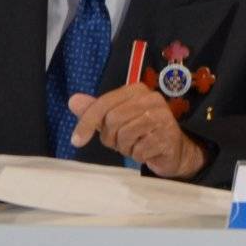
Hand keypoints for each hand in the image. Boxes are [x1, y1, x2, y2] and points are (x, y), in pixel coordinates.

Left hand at [67, 86, 207, 178]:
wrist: (173, 149)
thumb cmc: (140, 133)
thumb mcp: (115, 121)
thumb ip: (95, 111)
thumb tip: (73, 100)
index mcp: (137, 91)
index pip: (104, 104)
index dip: (86, 123)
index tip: (76, 141)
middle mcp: (152, 99)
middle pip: (113, 120)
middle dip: (110, 137)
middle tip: (120, 142)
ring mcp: (163, 117)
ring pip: (125, 135)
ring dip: (125, 147)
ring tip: (135, 144)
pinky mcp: (168, 136)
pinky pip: (139, 150)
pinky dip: (137, 155)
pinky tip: (147, 150)